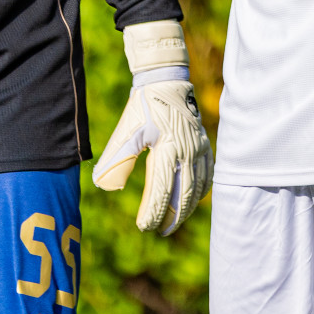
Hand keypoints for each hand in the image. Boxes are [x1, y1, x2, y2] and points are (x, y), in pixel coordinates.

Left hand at [93, 79, 213, 235]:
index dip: (153, 212)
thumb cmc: (143, 107)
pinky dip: (201, 190)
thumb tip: (106, 187)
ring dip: (188, 207)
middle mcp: (187, 151)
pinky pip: (208, 174)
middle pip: (184, 194)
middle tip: (160, 232)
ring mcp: (199, 148)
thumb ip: (116, 161)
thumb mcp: (126, 132)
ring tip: (174, 220)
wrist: (167, 82)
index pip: (162, 190)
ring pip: (198, 186)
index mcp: (167, 148)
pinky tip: (192, 198)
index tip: (144, 226)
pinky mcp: (205, 144)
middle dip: (173, 217)